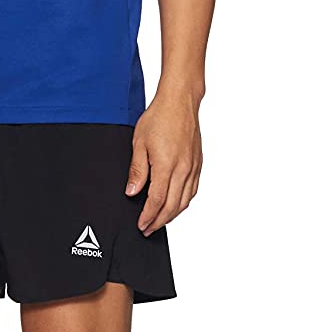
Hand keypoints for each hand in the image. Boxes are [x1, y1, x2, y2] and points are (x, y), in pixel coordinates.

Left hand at [125, 93, 202, 233]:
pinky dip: (183, 202)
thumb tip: (132, 192)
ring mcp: (193, 167)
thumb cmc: (159, 118)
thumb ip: (137, 171)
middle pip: (173, 206)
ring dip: (172, 215)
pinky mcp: (198, 164)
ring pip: (185, 201)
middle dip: (159, 221)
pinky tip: (175, 205)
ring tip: (160, 221)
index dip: (149, 216)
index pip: (157, 200)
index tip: (141, 225)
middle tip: (148, 229)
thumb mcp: (139, 144)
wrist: (180, 102)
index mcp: (167, 165)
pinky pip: (193, 190)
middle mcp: (183, 169)